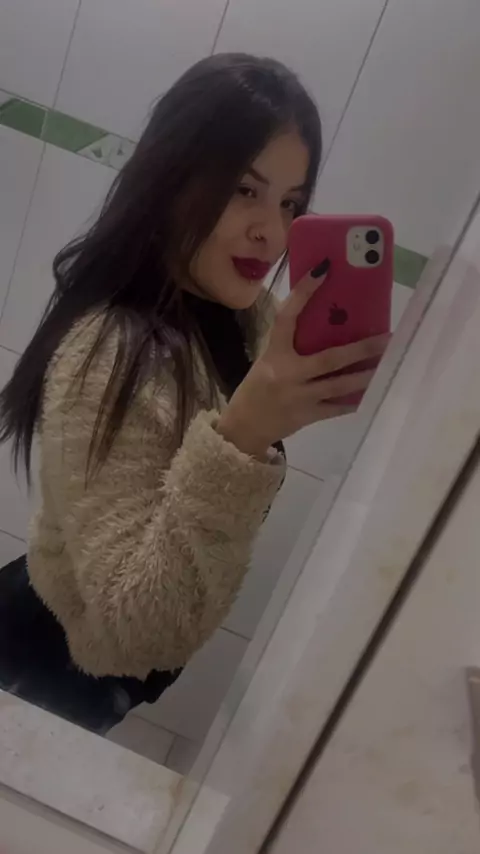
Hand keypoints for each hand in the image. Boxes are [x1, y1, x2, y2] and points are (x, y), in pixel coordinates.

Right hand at [217, 268, 389, 457]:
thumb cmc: (256, 389)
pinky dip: (356, 400)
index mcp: (273, 354)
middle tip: (387, 337)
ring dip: (366, 374)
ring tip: (387, 364)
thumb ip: (291, 347)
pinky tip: (374, 392)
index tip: (323, 270)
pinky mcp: (308, 416)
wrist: (243, 428)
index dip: (304, 293)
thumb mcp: (267, 361)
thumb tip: (325, 323)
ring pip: (339, 384)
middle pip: (329, 358)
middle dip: (361, 348)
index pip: (287, 317)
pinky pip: (337, 407)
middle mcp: (287, 373)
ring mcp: (299, 397)